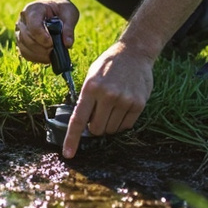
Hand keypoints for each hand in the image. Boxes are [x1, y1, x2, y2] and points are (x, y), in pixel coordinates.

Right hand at [14, 0, 78, 63]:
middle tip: (54, 50)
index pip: (33, 25)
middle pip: (26, 37)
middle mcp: (23, 19)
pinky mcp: (21, 41)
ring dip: (38, 54)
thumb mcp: (69, 13)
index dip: (42, 37)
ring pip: (23, 46)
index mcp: (33, 9)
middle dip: (41, 48)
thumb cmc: (61, 8)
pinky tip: (46, 57)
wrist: (53, 7)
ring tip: (51, 54)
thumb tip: (68, 44)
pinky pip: (24, 53)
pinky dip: (35, 58)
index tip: (52, 43)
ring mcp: (20, 30)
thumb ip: (69, 28)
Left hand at [63, 43, 152, 157]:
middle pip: (97, 129)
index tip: (69, 154)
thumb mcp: (91, 76)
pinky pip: (126, 126)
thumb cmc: (109, 65)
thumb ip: (86, 98)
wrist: (134, 53)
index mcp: (91, 87)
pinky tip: (123, 107)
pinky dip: (121, 122)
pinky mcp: (138, 104)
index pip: (79, 119)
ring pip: (111, 130)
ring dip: (109, 124)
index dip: (72, 139)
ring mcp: (124, 100)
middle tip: (99, 113)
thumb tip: (82, 124)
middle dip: (95, 126)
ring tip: (112, 106)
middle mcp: (108, 95)